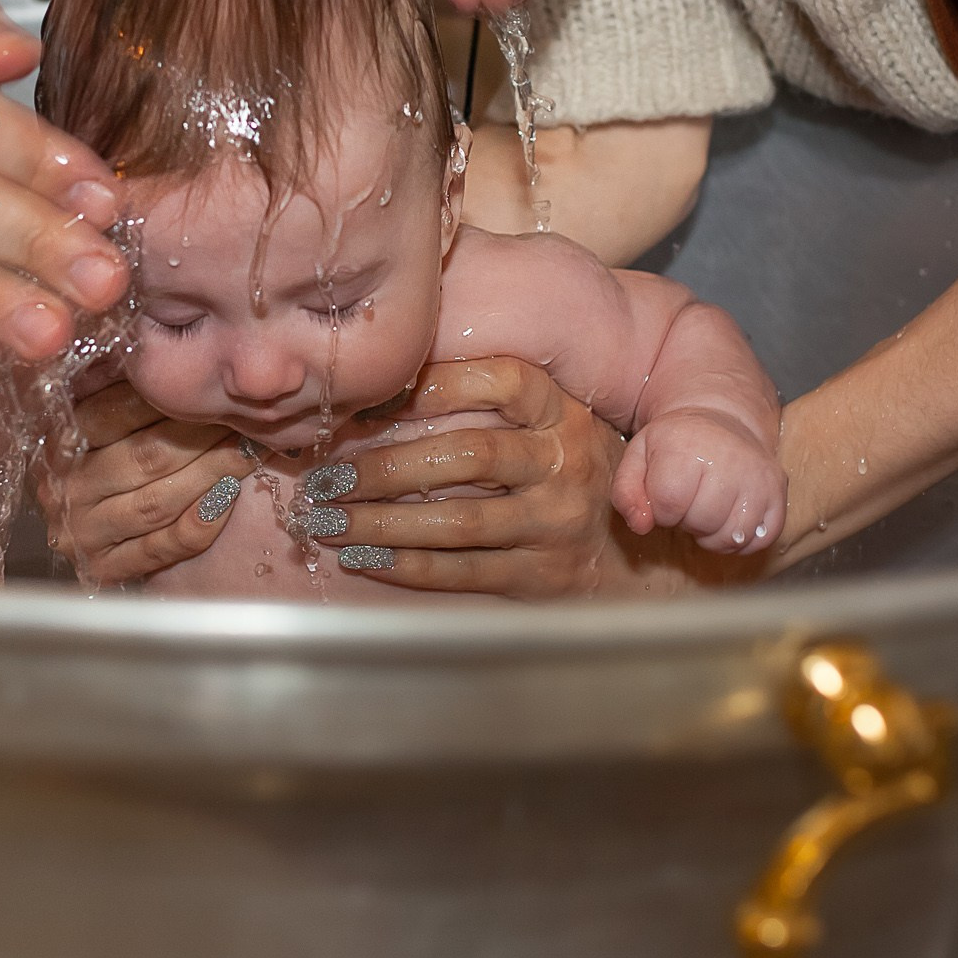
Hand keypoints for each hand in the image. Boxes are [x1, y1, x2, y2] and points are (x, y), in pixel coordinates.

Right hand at [34, 382, 253, 583]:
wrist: (78, 531)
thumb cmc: (99, 460)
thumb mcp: (97, 421)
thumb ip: (121, 392)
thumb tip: (178, 355)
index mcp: (59, 441)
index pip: (115, 412)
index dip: (170, 399)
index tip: (213, 382)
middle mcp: (64, 487)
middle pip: (145, 458)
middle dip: (204, 436)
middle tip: (245, 418)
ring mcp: (81, 532)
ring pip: (156, 503)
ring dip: (212, 475)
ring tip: (249, 452)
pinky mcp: (102, 570)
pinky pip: (160, 548)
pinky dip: (199, 524)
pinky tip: (229, 499)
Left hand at [315, 356, 634, 597]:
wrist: (630, 550)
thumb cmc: (557, 471)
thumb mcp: (542, 424)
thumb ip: (482, 403)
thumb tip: (374, 391)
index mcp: (560, 412)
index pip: (501, 381)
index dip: (434, 385)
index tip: (369, 398)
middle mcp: (566, 463)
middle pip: (469, 455)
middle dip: (386, 466)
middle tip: (327, 477)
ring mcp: (557, 523)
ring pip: (458, 521)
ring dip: (382, 522)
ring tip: (328, 521)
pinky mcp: (542, 575)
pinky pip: (462, 571)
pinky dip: (404, 565)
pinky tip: (361, 558)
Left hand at [616, 407, 786, 554]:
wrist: (722, 419)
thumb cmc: (676, 444)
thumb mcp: (638, 456)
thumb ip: (626, 493)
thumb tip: (641, 525)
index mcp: (687, 447)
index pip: (667, 505)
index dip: (661, 510)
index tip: (665, 495)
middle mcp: (729, 460)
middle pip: (701, 522)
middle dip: (687, 520)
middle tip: (688, 499)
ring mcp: (758, 477)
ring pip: (732, 537)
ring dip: (712, 534)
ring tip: (707, 508)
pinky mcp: (778, 492)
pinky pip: (761, 539)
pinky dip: (741, 540)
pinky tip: (729, 517)